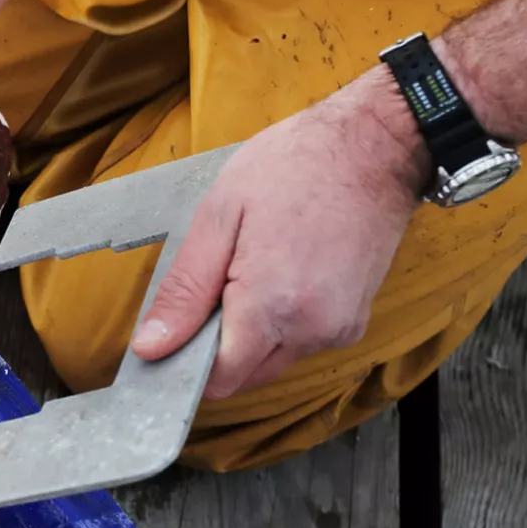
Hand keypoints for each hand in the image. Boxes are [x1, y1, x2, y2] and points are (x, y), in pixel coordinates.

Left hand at [130, 71, 430, 397]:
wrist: (374, 148)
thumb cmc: (294, 167)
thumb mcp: (220, 216)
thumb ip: (185, 290)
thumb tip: (151, 348)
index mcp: (272, 307)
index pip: (218, 379)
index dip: (186, 362)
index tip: (172, 332)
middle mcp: (312, 332)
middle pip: (245, 375)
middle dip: (216, 347)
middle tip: (212, 284)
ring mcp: (339, 330)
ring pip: (272, 360)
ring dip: (249, 334)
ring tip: (250, 268)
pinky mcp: (355, 321)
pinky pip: (301, 342)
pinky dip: (280, 323)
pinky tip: (279, 273)